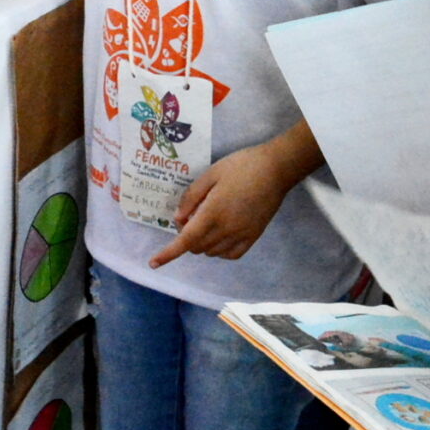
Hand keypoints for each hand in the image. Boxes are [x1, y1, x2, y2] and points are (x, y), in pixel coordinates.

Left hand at [149, 141, 304, 268]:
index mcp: (213, 213)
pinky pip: (230, 255)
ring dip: (201, 243)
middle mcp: (226, 229)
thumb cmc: (241, 166)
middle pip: (197, 247)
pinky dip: (219, 250)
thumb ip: (191, 197)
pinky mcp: (254, 236)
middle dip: (186, 236)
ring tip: (208, 220)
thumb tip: (178, 219)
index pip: (185, 240)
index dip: (168, 254)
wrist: (276, 169)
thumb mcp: (211, 174)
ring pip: (211, 252)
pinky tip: (220, 235)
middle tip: (191, 214)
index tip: (153, 263)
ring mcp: (241, 235)